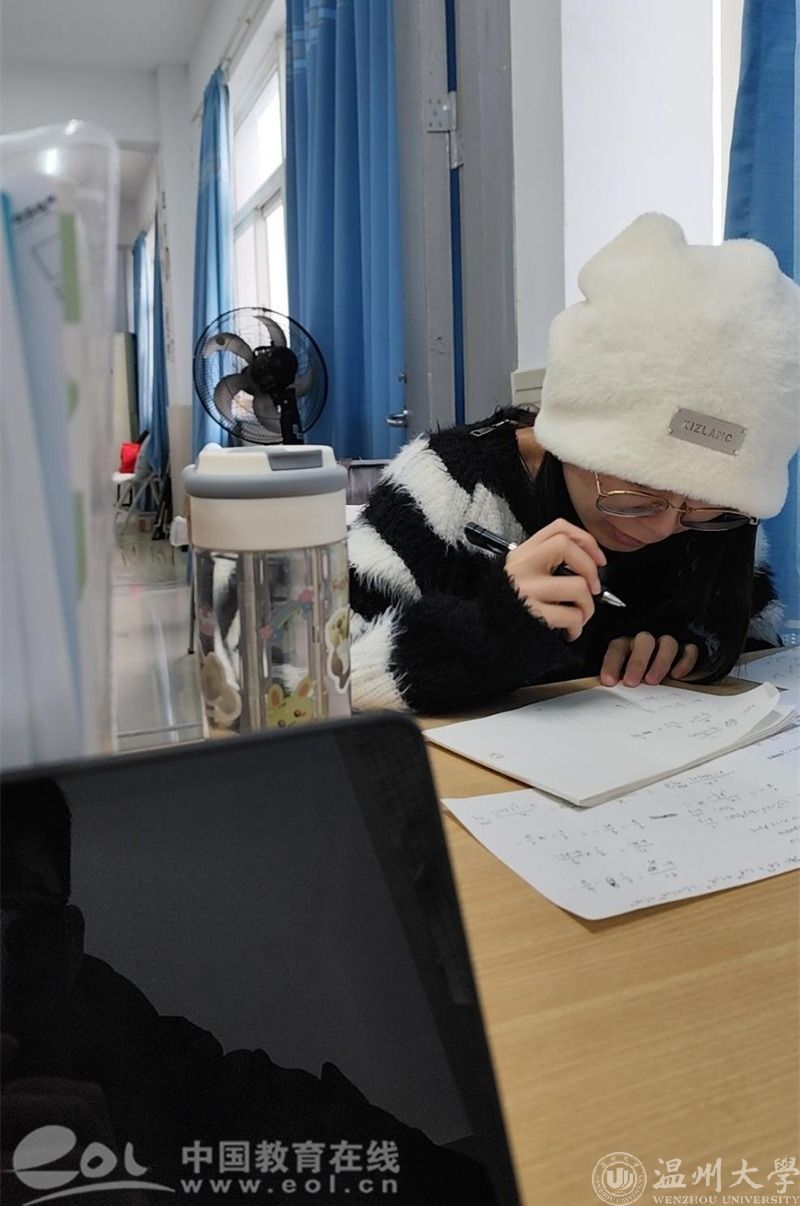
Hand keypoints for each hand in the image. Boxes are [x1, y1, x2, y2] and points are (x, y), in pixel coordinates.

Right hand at [504, 519, 605, 640]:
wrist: (483, 633)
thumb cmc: (508, 606)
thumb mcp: (518, 575)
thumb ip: (543, 563)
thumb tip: (586, 565)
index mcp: (522, 554)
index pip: (558, 528)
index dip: (585, 540)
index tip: (597, 559)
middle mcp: (522, 567)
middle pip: (567, 547)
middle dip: (590, 569)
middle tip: (592, 589)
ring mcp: (527, 590)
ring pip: (577, 585)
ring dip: (587, 606)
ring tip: (579, 617)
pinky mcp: (533, 614)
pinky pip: (572, 615)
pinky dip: (577, 627)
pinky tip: (569, 632)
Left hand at [600, 633, 699, 686]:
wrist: (661, 674)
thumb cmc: (635, 677)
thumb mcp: (622, 677)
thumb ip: (617, 680)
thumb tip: (606, 692)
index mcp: (627, 645)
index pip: (618, 647)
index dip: (612, 663)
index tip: (609, 681)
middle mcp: (646, 642)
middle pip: (644, 641)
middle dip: (637, 662)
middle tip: (631, 682)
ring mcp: (666, 644)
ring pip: (668, 643)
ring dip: (660, 662)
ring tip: (652, 682)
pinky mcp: (685, 651)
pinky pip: (689, 650)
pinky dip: (684, 662)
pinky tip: (677, 676)